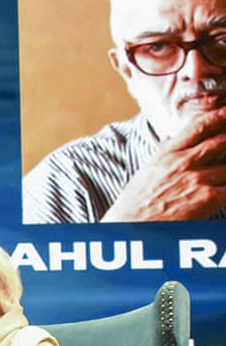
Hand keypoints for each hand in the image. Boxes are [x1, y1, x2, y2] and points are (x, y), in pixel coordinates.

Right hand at [103, 109, 225, 221]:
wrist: (128, 229)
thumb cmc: (133, 207)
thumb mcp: (144, 173)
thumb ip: (161, 154)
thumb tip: (169, 139)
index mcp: (167, 154)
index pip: (199, 126)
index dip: (219, 116)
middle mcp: (183, 162)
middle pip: (222, 140)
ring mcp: (197, 179)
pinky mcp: (207, 198)